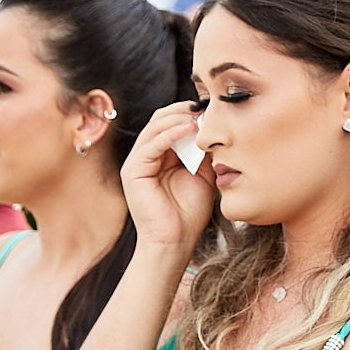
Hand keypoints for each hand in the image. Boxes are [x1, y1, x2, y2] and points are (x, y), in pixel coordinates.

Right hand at [121, 102, 216, 250]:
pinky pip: (151, 144)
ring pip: (155, 126)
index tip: (214, 108)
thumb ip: (205, 152)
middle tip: (207, 107)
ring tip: (200, 116)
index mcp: (163, 155)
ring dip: (179, 118)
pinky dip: (171, 133)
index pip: (173, 122)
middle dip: (185, 111)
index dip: (191, 113)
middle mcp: (148, 155)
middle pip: (162, 119)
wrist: (175, 242)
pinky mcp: (133, 170)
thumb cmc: (189, 214)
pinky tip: (189, 129)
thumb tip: (216, 127)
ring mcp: (138, 161)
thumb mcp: (204, 175)